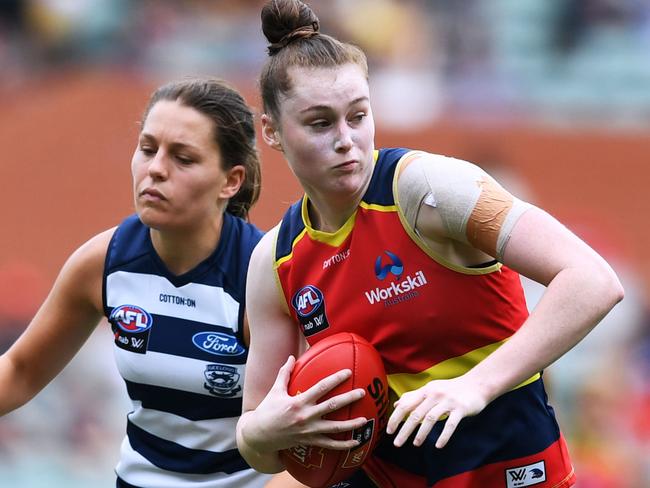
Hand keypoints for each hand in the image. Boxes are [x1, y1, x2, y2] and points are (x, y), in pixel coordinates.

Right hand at [245, 356, 367, 452]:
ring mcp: (308, 431)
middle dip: (349, 398)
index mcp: (298, 402)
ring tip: (365, 419)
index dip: (335, 379)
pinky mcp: (309, 442)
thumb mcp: (275, 390)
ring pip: (334, 428)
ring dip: (351, 424)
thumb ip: (284, 373)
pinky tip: (356, 442)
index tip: (348, 373)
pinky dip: (343, 444)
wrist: (260, 435)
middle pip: (332, 406)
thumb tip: (291, 357)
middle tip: (362, 392)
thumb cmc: (267, 410)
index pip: (321, 388)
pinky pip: (329, 444)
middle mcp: (305, 416)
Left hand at [385, 376, 487, 448]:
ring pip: (431, 419)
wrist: (477, 384)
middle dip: (405, 430)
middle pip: (416, 414)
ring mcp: (448, 401)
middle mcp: (435, 394)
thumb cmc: (451, 389)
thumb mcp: (431, 389)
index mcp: (426, 390)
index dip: (396, 418)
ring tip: (415, 445)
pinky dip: (444, 436)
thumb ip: (413, 397)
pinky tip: (438, 446)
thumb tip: (396, 405)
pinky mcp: (461, 409)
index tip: (389, 431)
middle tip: (397, 443)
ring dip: (421, 433)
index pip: (406, 405)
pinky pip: (450, 424)